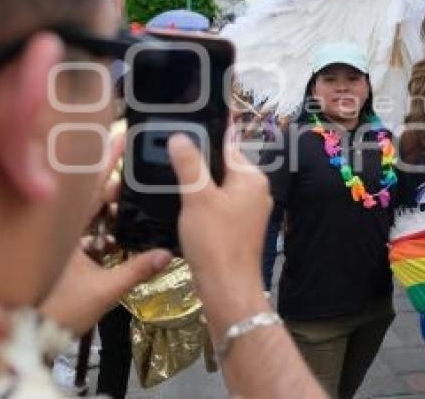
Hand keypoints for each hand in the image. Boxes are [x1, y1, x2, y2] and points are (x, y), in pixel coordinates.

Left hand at [39, 124, 170, 333]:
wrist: (17, 335)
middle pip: (84, 193)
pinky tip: (114, 220)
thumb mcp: (101, 291)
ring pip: (80, 211)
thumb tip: (167, 254)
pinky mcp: (50, 258)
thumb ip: (135, 271)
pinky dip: (95, 223)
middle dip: (106, 175)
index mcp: (63, 229)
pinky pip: (77, 231)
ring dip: (102, 199)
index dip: (104, 162)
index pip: (89, 187)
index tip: (116, 137)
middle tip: (125, 153)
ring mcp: (50, 242)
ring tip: (126, 185)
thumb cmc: (53, 310)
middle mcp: (54, 229)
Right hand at [167, 134, 271, 331]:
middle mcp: (256, 191)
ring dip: (198, 186)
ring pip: (219, 187)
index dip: (201, 140)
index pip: (226, 146)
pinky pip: (219, 206)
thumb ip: (189, 164)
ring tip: (171, 183)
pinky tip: (184, 208)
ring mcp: (249, 211)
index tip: (177, 135)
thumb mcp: (197, 197)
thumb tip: (181, 136)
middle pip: (222, 166)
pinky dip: (203, 204)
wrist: (227, 289)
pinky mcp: (240, 228)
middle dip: (197, 165)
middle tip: (167, 161)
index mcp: (252, 177)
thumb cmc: (215, 241)